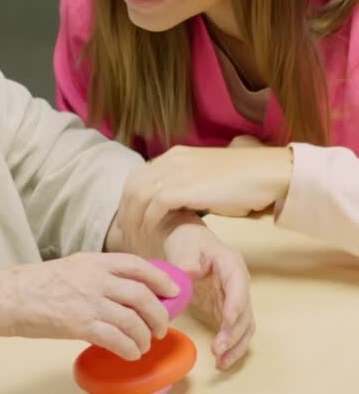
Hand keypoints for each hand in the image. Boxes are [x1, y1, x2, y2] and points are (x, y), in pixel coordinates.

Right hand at [0, 253, 179, 359]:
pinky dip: (130, 349)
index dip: (161, 279)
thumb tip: (126, 293)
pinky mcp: (81, 325)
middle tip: (161, 328)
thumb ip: (99, 275)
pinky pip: (117, 339)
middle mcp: (97, 279)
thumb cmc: (38, 285)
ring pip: (134, 321)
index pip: (138, 266)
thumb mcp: (72, 267)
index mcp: (95, 262)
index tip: (173, 291)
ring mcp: (90, 302)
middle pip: (143, 296)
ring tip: (143, 345)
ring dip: (145, 337)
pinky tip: (130, 354)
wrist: (11, 298)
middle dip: (159, 315)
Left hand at [117, 144, 292, 232]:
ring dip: (134, 218)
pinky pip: (155, 204)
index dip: (130, 199)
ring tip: (135, 238)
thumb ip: (190, 182)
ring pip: (139, 195)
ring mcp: (177, 172)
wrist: (267, 171)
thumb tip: (178, 199)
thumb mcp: (208, 175)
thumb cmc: (244, 178)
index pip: (139, 176)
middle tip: (126, 233)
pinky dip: (149, 219)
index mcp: (176, 155)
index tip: (130, 219)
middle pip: (133, 185)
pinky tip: (150, 233)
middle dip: (126, 211)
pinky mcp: (185, 187)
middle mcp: (172, 160)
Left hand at [162, 220, 254, 369]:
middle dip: (233, 333)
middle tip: (217, 350)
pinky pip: (235, 331)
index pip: (239, 286)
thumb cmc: (188, 241)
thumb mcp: (185, 246)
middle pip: (245, 311)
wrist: (189, 243)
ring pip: (244, 326)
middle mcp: (239, 283)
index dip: (235, 304)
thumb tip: (189, 274)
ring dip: (236, 345)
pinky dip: (231, 346)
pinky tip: (221, 361)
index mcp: (231, 264)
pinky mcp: (227, 310)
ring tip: (221, 362)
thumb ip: (187, 260)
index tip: (226, 322)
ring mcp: (235, 298)